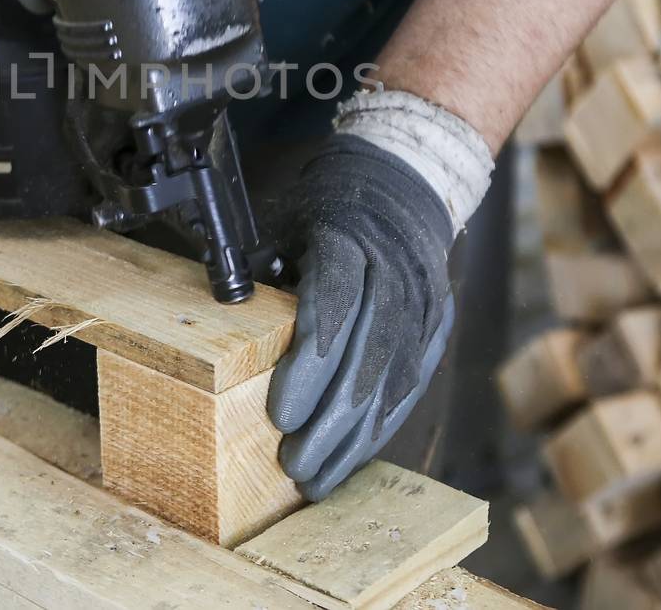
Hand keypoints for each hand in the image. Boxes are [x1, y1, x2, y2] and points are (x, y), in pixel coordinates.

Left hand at [267, 131, 457, 499]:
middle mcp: (396, 272)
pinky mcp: (437, 326)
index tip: (280, 415)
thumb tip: (224, 318)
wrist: (401, 182)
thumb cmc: (327, 208)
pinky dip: (380, 426)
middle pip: (366, 358)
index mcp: (350, 240)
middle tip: (292, 464)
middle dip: (328, 421)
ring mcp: (424, 302)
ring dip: (354, 438)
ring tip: (318, 478)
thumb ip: (258, 273)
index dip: (308, 367)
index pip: (333, 308)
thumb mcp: (283, 224)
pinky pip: (411, 385)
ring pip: (393, 381)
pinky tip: (353, 455)